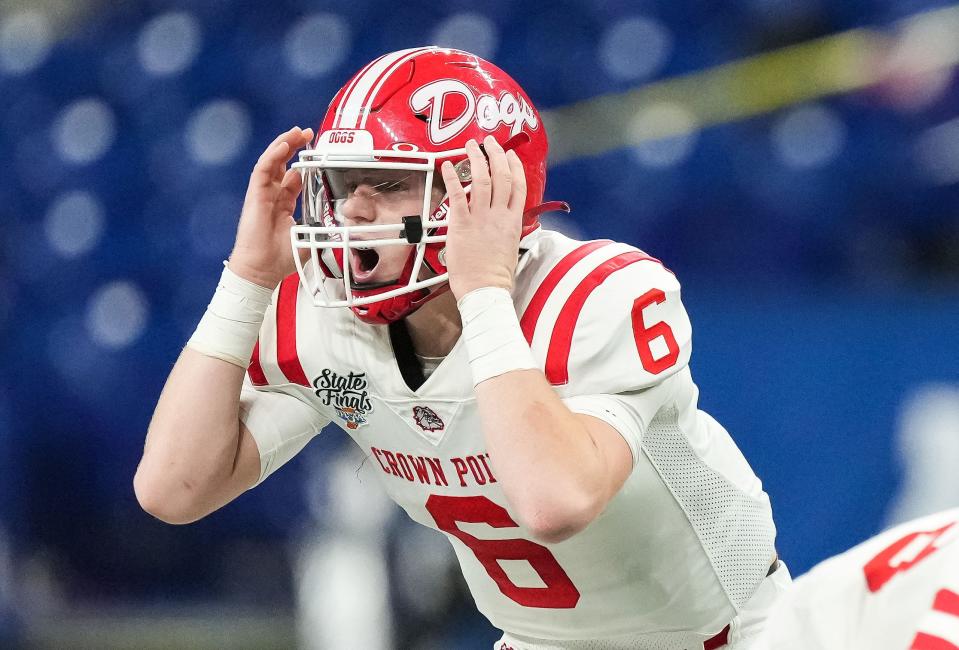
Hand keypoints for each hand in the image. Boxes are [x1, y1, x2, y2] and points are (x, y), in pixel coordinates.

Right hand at [228, 126, 313, 288]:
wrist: (262, 269)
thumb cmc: (279, 259)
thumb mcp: (309, 238)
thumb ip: (322, 229)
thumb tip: (341, 227)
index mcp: (283, 205)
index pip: (293, 178)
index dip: (304, 165)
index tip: (317, 154)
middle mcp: (272, 196)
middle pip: (282, 163)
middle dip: (294, 146)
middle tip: (308, 134)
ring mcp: (262, 194)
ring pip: (272, 161)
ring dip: (284, 144)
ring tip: (297, 132)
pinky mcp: (255, 195)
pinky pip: (262, 170)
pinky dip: (273, 155)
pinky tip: (284, 145)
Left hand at [441, 135, 526, 299]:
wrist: (486, 290)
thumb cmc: (496, 277)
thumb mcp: (511, 249)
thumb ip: (508, 232)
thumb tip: (506, 226)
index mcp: (514, 221)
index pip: (519, 186)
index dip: (515, 166)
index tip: (510, 154)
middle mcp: (500, 215)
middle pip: (502, 176)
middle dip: (496, 154)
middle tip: (489, 142)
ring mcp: (481, 218)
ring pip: (482, 179)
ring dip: (476, 159)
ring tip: (471, 146)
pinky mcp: (462, 224)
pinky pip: (457, 194)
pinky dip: (452, 177)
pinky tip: (447, 165)